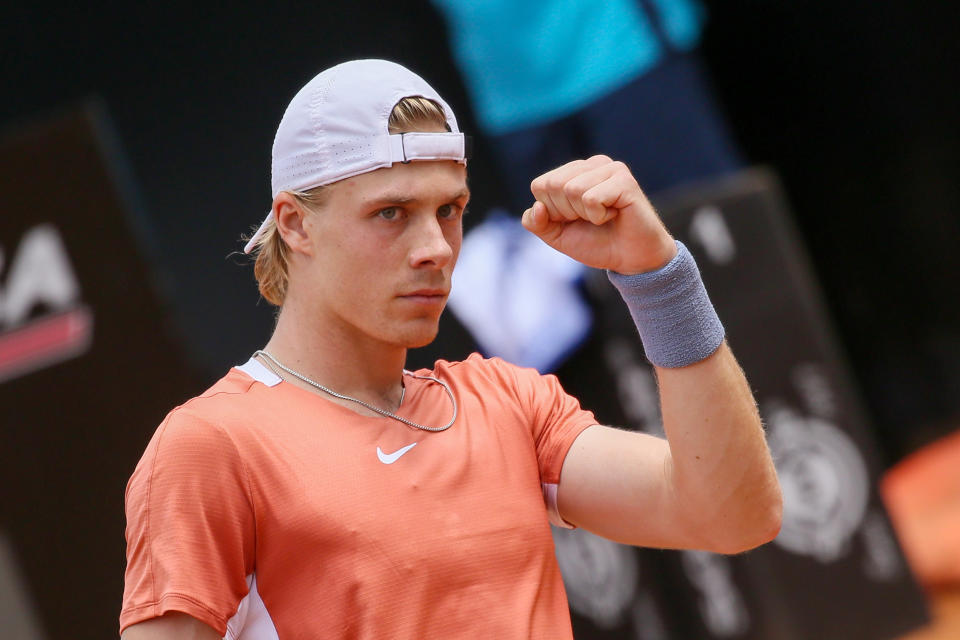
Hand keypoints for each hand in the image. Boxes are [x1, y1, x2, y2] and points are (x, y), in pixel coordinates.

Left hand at [521, 155, 676, 273]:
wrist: (631, 259)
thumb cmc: (597, 243)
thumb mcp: (558, 236)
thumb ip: (537, 223)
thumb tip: (537, 207)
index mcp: (574, 171)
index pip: (540, 185)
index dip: (552, 212)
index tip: (575, 220)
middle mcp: (593, 164)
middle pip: (553, 185)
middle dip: (567, 213)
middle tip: (590, 219)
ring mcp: (610, 169)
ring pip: (571, 190)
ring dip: (584, 215)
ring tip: (603, 217)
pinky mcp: (624, 181)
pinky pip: (591, 199)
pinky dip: (598, 217)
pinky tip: (614, 215)